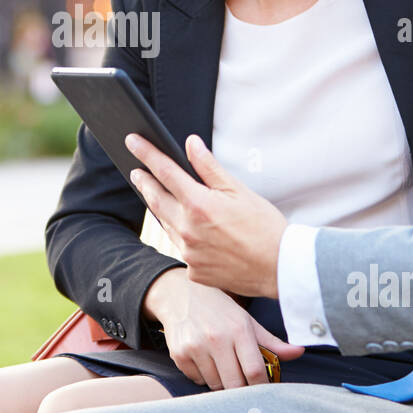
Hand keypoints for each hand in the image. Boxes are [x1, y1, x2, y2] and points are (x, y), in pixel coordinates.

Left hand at [127, 132, 288, 297]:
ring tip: (156, 195)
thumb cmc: (265, 227)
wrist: (280, 269)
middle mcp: (187, 230)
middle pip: (155, 199)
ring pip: (166, 225)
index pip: (164, 171)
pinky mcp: (194, 271)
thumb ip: (209, 167)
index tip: (132, 141)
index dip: (146, 153)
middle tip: (136, 171)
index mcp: (198, 205)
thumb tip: (190, 144)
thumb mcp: (239, 190)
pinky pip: (181, 248)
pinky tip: (187, 229)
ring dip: (160, 208)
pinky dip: (181, 235)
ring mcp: (188, 253)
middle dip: (144, 182)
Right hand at [143, 268, 304, 388]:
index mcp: (239, 329)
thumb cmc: (220, 309)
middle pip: (235, 384)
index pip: (255, 371)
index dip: (262, 386)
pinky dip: (203, 376)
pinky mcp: (179, 354)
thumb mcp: (247, 320)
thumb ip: (272, 342)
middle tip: (242, 380)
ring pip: (215, 385)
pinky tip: (204, 359)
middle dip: (241, 388)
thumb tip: (300, 352)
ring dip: (221, 381)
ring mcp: (195, 347)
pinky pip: (197, 380)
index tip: (263, 388)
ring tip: (221, 364)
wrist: (179, 294)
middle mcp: (216, 338)